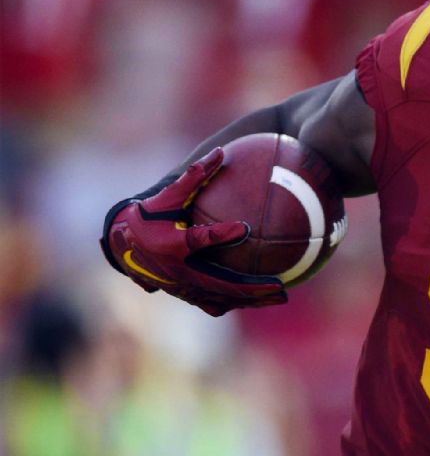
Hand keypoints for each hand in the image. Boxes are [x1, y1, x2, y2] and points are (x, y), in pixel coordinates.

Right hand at [101, 148, 286, 316]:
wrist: (121, 246)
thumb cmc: (148, 216)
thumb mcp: (167, 196)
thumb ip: (194, 176)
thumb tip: (220, 152)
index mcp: (172, 244)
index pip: (199, 240)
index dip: (220, 235)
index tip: (244, 228)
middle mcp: (178, 271)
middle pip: (221, 283)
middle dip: (252, 287)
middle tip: (280, 285)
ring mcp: (182, 287)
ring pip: (222, 298)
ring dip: (252, 299)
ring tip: (281, 296)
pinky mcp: (185, 294)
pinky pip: (215, 302)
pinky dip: (237, 301)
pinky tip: (259, 300)